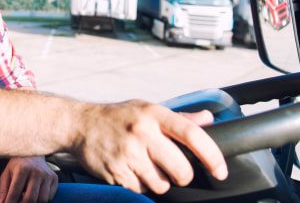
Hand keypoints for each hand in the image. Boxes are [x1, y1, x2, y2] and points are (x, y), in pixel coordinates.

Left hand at [0, 156, 58, 202]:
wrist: (33, 152)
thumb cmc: (18, 165)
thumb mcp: (7, 173)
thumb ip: (3, 189)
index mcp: (22, 169)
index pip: (15, 192)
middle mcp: (36, 171)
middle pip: (30, 199)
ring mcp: (47, 175)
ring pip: (42, 200)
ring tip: (26, 200)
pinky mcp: (54, 178)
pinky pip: (50, 196)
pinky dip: (42, 199)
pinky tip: (35, 194)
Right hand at [72, 100, 227, 194]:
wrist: (80, 124)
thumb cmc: (117, 117)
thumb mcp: (146, 109)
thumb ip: (179, 117)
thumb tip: (208, 119)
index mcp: (153, 113)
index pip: (191, 134)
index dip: (212, 155)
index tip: (220, 170)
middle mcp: (141, 132)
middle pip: (181, 170)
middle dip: (181, 175)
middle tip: (170, 167)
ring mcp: (128, 153)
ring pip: (162, 184)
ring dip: (157, 181)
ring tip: (143, 164)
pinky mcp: (116, 172)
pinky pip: (141, 189)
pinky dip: (138, 184)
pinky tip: (128, 168)